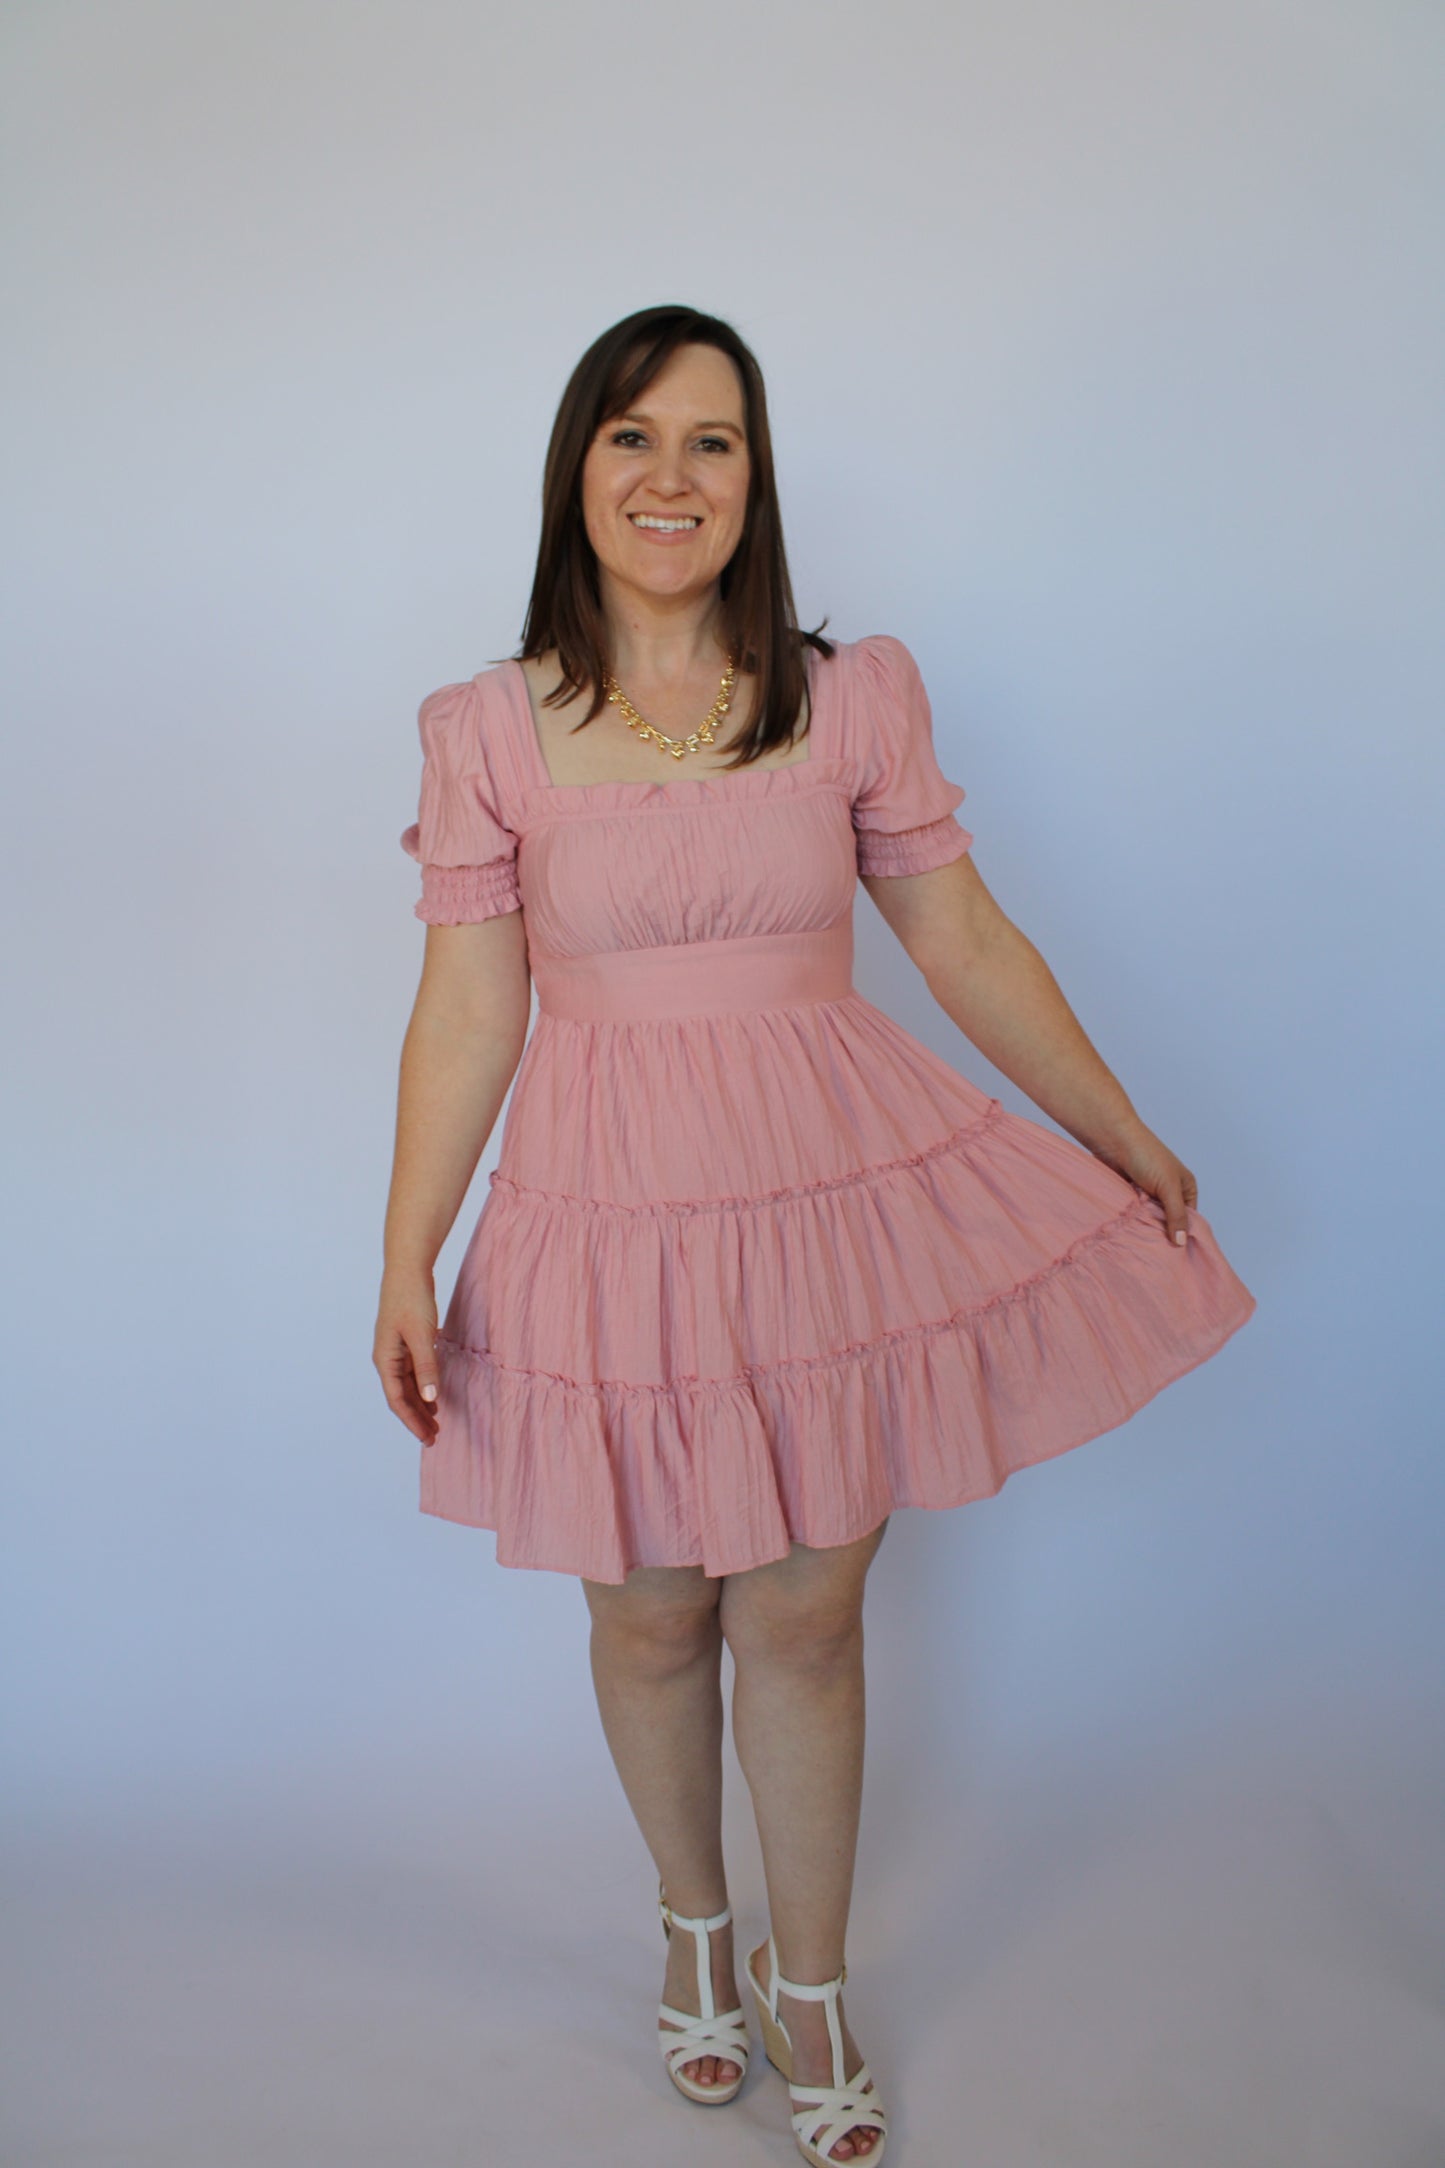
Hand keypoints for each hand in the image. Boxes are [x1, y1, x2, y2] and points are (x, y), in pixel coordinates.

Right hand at [373, 1270, 441, 1444]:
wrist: (408, 1269)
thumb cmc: (411, 1299)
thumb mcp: (422, 1336)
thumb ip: (427, 1367)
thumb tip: (430, 1399)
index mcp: (385, 1360)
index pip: (397, 1400)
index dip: (412, 1422)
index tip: (427, 1438)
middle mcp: (387, 1358)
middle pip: (401, 1396)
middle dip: (416, 1418)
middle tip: (434, 1437)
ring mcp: (395, 1350)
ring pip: (407, 1385)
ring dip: (420, 1404)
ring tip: (435, 1421)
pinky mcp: (406, 1341)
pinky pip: (413, 1371)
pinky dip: (423, 1385)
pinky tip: (434, 1394)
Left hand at [1091, 1121, 1198, 1247]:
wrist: (1113, 1139)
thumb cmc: (1146, 1155)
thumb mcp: (1168, 1186)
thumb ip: (1176, 1214)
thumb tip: (1181, 1242)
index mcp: (1186, 1188)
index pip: (1190, 1219)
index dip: (1184, 1235)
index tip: (1177, 1256)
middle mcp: (1170, 1193)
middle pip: (1170, 1222)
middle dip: (1164, 1234)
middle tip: (1158, 1257)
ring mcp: (1149, 1195)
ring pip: (1151, 1220)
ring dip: (1147, 1229)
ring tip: (1144, 1249)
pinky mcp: (1131, 1197)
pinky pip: (1135, 1216)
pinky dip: (1134, 1223)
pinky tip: (1131, 1236)